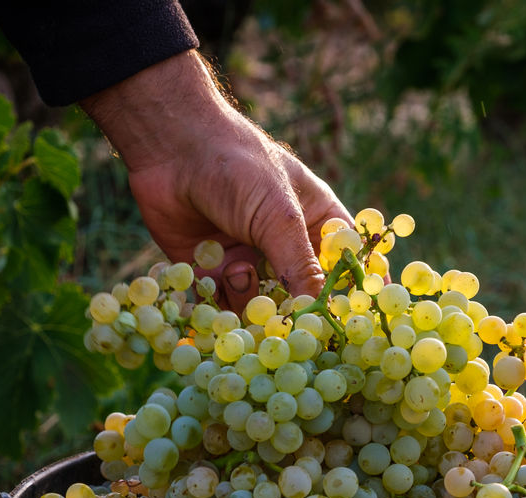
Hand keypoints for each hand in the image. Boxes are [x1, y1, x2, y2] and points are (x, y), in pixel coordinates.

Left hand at [80, 51, 351, 310]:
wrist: (171, 151)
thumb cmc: (237, 168)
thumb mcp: (278, 215)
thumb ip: (300, 264)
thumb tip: (319, 311)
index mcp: (314, 221)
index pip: (345, 262)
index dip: (353, 289)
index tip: (355, 317)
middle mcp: (283, 245)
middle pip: (303, 294)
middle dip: (294, 309)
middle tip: (287, 317)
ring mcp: (247, 260)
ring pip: (263, 307)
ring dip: (252, 299)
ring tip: (236, 269)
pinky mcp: (211, 273)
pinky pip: (224, 306)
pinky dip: (220, 301)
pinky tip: (214, 273)